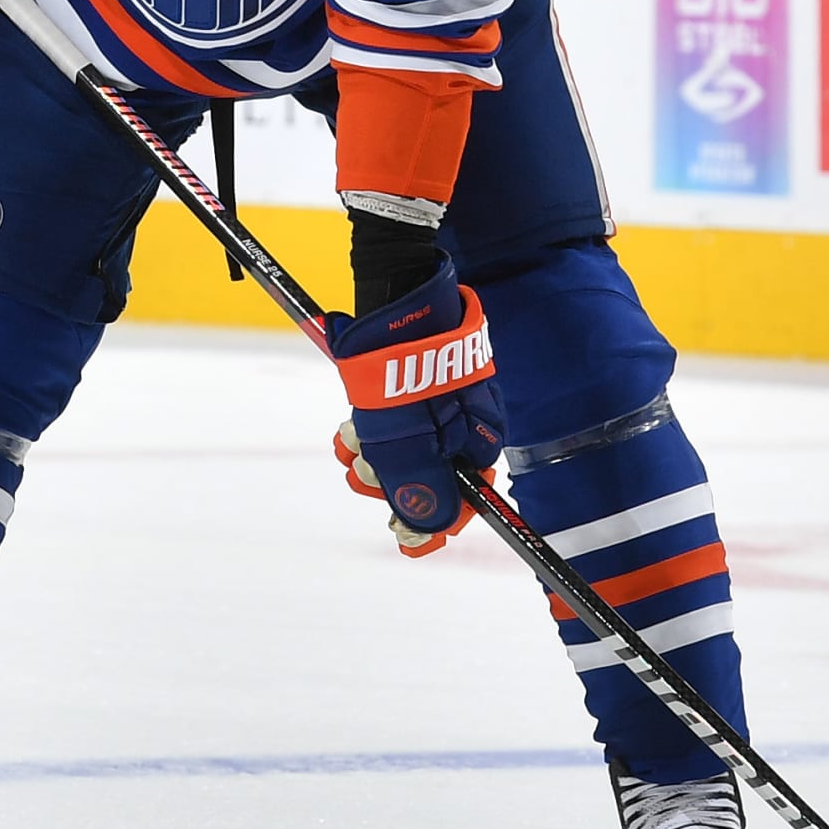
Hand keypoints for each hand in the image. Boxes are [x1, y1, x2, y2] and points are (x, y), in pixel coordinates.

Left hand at [326, 256, 502, 556]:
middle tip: (360, 468)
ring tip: (349, 437)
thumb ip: (419, 487)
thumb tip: (427, 531)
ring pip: (406, 446)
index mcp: (479, 440)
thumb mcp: (406, 441)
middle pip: (429, 474)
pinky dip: (373, 425)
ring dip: (373, 451)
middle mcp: (467, 423)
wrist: (394, 297)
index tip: (399, 532)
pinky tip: (353, 422)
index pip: (464, 499)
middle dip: (389, 478)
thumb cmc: (404, 373)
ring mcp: (443, 400)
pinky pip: (396, 419)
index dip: (430, 519)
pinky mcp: (418, 380)